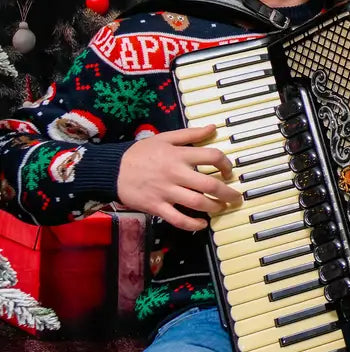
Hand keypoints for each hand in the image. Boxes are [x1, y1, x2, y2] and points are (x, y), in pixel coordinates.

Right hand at [117, 125, 239, 230]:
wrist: (111, 170)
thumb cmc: (140, 153)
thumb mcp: (165, 138)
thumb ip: (191, 134)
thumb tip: (213, 127)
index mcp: (179, 155)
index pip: (212, 156)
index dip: (226, 164)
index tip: (230, 172)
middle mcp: (175, 173)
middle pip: (209, 184)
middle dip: (227, 193)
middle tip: (236, 197)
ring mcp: (166, 192)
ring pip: (197, 203)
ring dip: (214, 207)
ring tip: (221, 208)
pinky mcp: (156, 206)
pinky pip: (177, 219)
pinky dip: (192, 224)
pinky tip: (202, 224)